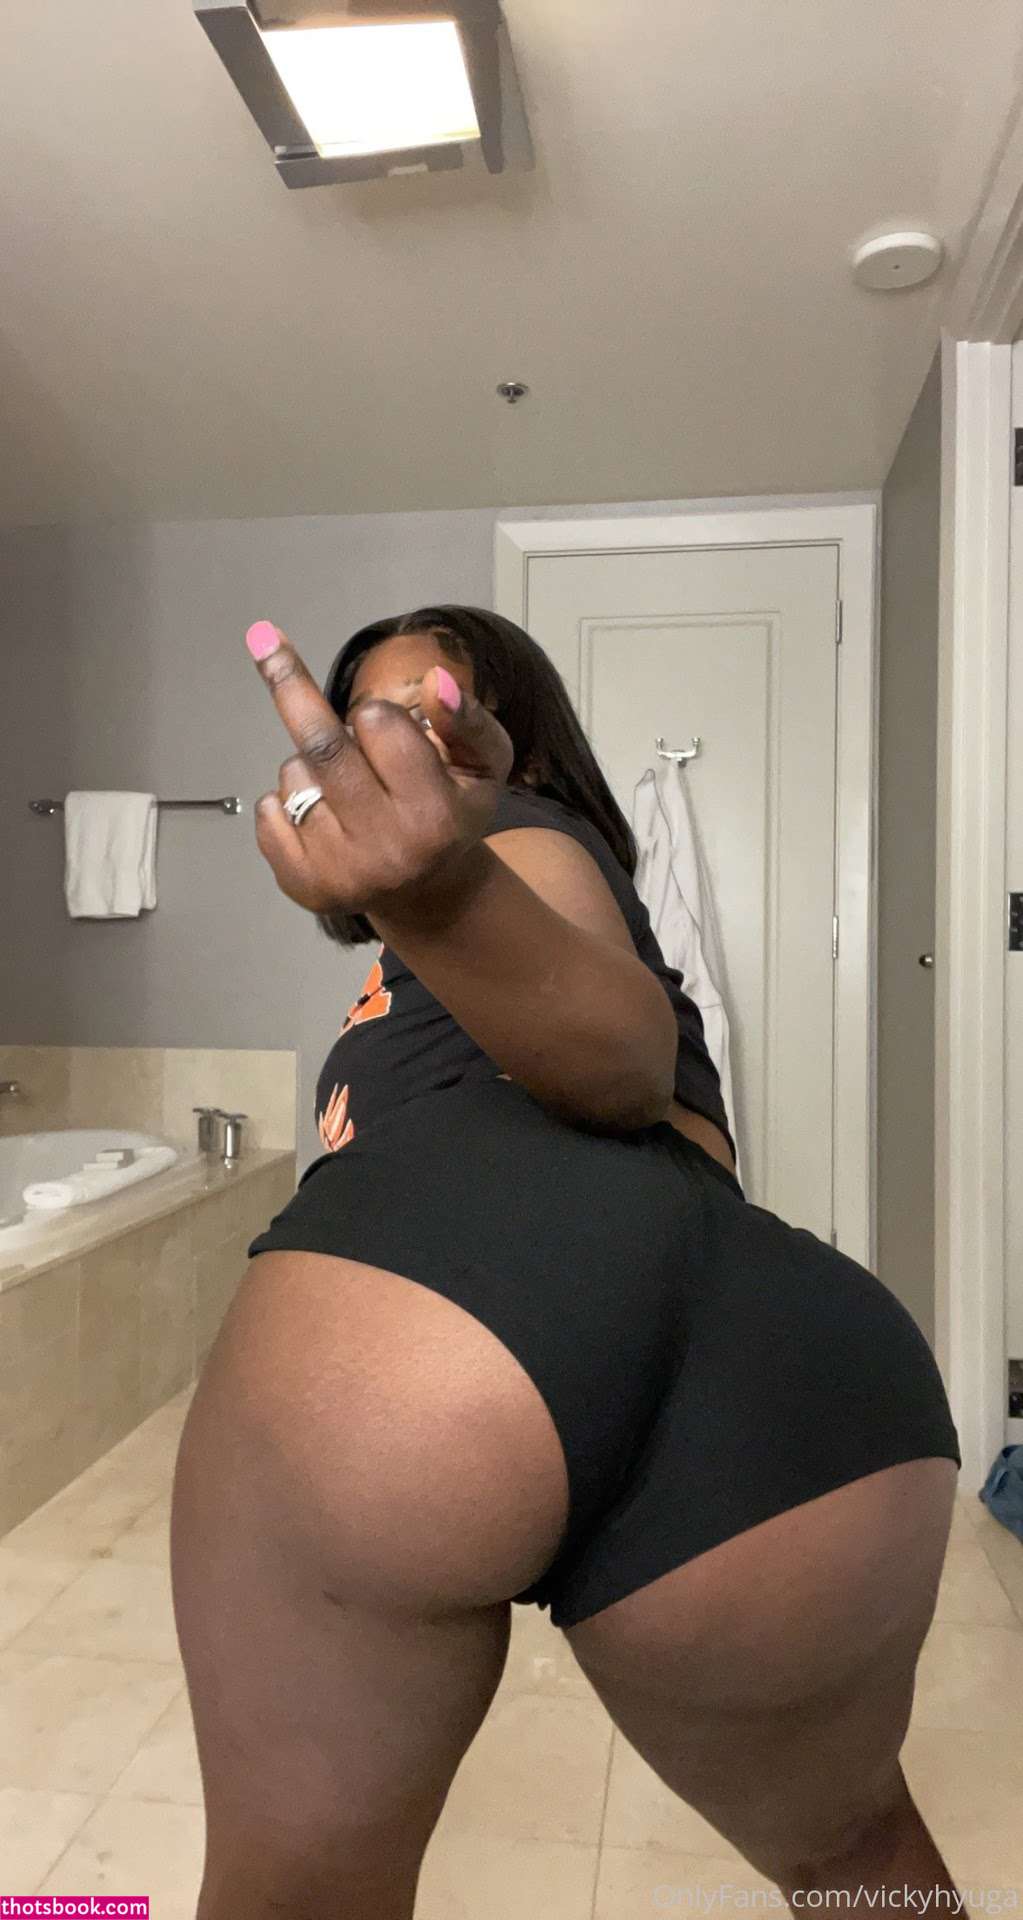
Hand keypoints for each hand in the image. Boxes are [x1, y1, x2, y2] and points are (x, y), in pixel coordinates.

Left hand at [246, 621, 514, 923]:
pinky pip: (266, 812)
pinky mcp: (302, 884)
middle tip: (264, 639)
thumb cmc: (453, 812)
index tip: (386, 727)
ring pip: (293, 778)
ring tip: (344, 791)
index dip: (377, 716)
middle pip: (322, 746)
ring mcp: (339, 873)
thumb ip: (467, 719)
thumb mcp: (483, 763)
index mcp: (434, 815)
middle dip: (293, 688)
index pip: (379, 723)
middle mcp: (386, 849)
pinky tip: (319, 817)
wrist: (428, 893)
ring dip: (308, 766)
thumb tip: (435, 679)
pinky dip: (281, 800)